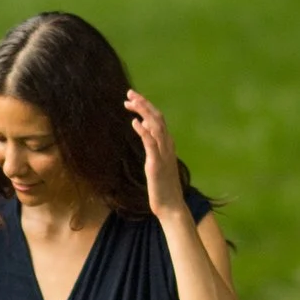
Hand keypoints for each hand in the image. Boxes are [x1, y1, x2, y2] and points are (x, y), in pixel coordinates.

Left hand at [126, 87, 185, 217]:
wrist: (171, 206)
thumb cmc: (163, 186)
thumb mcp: (156, 160)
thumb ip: (151, 143)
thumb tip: (143, 125)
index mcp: (167, 144)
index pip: (158, 119)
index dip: (146, 107)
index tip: (132, 99)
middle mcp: (167, 146)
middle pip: (157, 118)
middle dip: (144, 103)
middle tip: (129, 93)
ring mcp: (163, 154)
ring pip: (155, 126)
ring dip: (143, 112)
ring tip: (130, 102)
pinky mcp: (157, 164)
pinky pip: (151, 144)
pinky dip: (144, 131)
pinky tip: (135, 122)